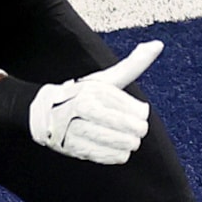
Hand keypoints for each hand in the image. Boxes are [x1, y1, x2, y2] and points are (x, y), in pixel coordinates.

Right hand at [26, 39, 160, 164]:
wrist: (44, 112)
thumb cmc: (82, 95)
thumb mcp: (105, 79)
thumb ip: (132, 65)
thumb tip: (158, 44)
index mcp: (94, 90)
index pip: (133, 108)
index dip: (141, 113)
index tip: (139, 112)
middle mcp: (83, 107)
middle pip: (127, 126)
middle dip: (137, 130)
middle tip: (135, 130)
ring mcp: (76, 128)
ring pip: (118, 143)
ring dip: (128, 144)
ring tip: (127, 141)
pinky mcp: (73, 147)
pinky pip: (105, 156)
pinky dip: (116, 155)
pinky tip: (116, 150)